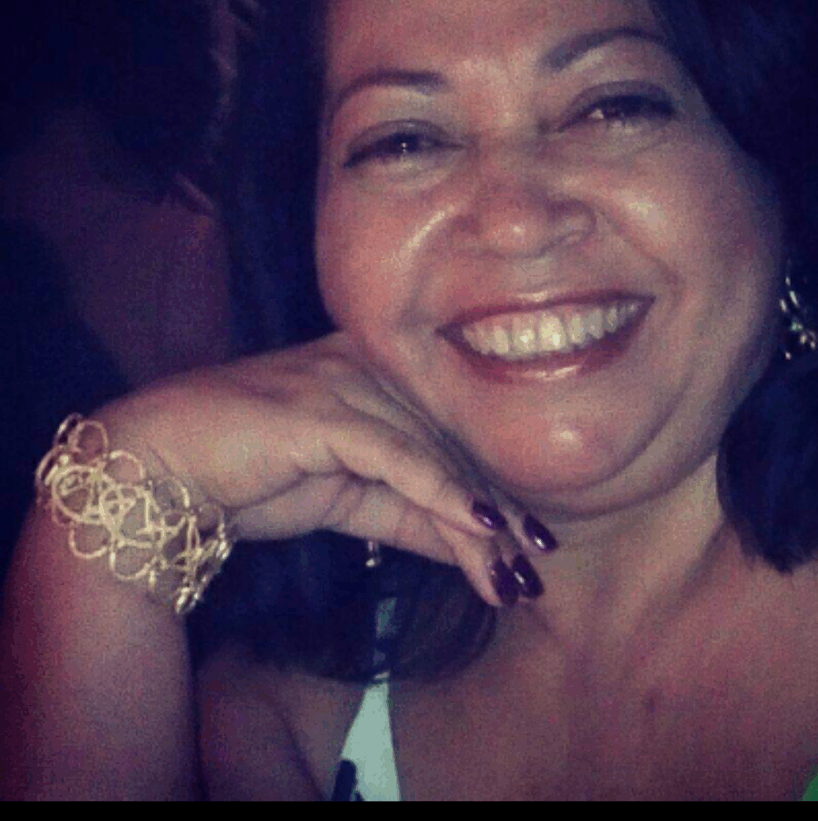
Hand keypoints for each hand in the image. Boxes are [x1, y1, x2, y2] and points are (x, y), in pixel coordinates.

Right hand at [93, 332, 552, 606]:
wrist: (158, 466)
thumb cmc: (250, 476)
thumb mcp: (347, 502)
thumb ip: (409, 513)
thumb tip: (473, 541)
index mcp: (377, 377)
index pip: (447, 439)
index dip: (491, 490)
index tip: (529, 541)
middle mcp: (369, 369)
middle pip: (450, 446)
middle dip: (496, 514)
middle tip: (533, 568)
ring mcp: (345, 382)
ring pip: (432, 454)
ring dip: (477, 519)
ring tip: (510, 573)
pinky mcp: (323, 409)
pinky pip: (397, 455)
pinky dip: (440, 490)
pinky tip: (479, 524)